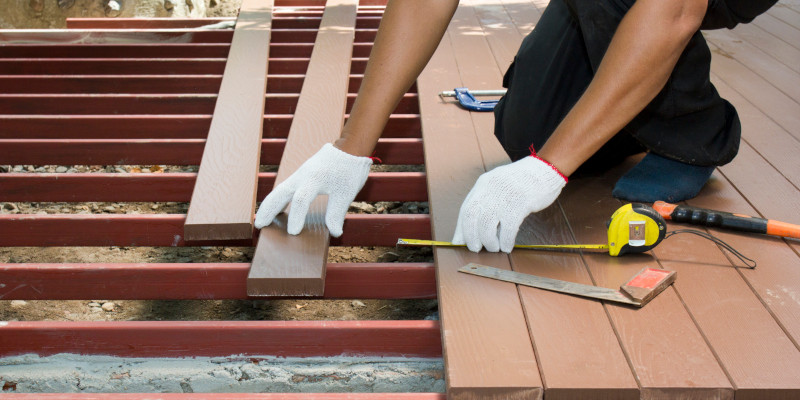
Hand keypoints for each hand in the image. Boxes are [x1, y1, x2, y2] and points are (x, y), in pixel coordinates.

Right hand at [254, 143, 372, 236]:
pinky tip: (276, 210)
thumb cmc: (349, 171)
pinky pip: (285, 188)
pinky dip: (277, 199)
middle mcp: (303, 175)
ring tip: (260, 220)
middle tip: (259, 225)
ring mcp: (300, 174)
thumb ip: (337, 213)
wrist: (349, 149)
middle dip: (269, 209)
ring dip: (269, 204)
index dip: (296, 217)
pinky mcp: (301, 175)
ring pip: (280, 190)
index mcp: (315, 179)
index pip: (301, 200)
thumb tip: (336, 233)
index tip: (293, 233)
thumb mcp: (346, 193)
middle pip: (281, 192)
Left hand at [452, 155, 566, 251]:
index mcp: (483, 184)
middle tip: (476, 248)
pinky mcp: (520, 203)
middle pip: (472, 217)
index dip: (461, 228)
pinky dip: (505, 241)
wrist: (544, 169)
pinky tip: (507, 246)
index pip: (466, 209)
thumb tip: (474, 228)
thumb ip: (486, 202)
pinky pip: (508, 228)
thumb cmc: (521, 182)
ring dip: (489, 242)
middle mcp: (490, 189)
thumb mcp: (498, 186)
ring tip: (494, 248)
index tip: (460, 242)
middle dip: (471, 237)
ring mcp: (505, 196)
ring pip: (487, 225)